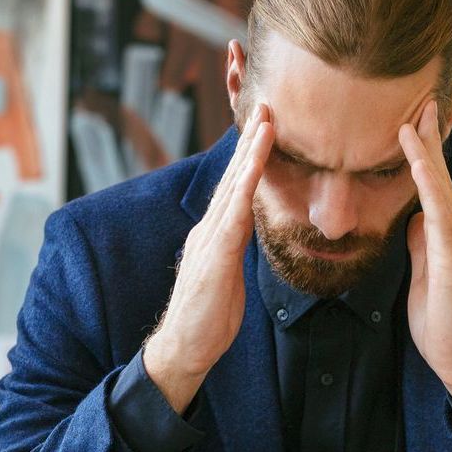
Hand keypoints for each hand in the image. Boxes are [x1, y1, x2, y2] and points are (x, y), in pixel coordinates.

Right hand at [146, 101, 274, 386]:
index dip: (250, 156)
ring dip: (251, 151)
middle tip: (266, 103)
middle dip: (250, 139)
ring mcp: (209, 240)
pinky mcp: (215, 255)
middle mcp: (208, 229)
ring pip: (233, 187)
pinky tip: (257, 163)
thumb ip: (234, 251)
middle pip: (233, 176)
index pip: (235, 188)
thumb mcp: (227, 277)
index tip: (264, 126)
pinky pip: (234, 212)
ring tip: (266, 119)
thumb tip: (245, 233)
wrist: (185, 348)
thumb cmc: (208, 320)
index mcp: (215, 235)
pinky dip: (247, 183)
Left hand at [400, 99, 451, 416]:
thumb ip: (420, 246)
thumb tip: (414, 219)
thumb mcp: (422, 277)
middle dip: (429, 136)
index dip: (421, 153)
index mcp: (442, 236)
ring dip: (428, 151)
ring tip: (415, 117)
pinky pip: (441, 215)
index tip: (409, 119)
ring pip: (441, 188)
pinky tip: (420, 163)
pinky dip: (430, 186)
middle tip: (422, 96)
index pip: (430, 186)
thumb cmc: (442, 323)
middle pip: (438, 176)